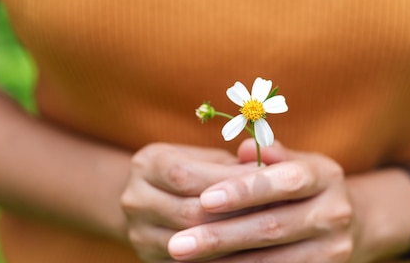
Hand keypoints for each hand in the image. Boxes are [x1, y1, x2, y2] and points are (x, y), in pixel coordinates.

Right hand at [121, 142, 257, 261]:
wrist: (154, 202)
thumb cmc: (196, 172)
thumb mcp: (209, 158)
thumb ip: (236, 160)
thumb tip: (268, 162)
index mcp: (147, 164)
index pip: (185, 175)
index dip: (228, 180)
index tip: (266, 180)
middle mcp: (134, 199)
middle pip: (189, 212)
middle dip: (236, 212)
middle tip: (275, 210)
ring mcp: (138, 234)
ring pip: (191, 244)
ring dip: (233, 239)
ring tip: (267, 231)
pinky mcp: (149, 260)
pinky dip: (224, 258)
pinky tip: (250, 251)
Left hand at [167, 139, 359, 262]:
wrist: (352, 224)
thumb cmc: (307, 186)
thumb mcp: (296, 161)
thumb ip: (270, 155)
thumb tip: (244, 149)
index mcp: (326, 177)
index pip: (285, 181)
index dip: (244, 191)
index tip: (204, 199)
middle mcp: (335, 214)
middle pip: (272, 227)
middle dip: (220, 236)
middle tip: (177, 243)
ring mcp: (333, 250)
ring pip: (270, 261)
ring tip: (185, 260)